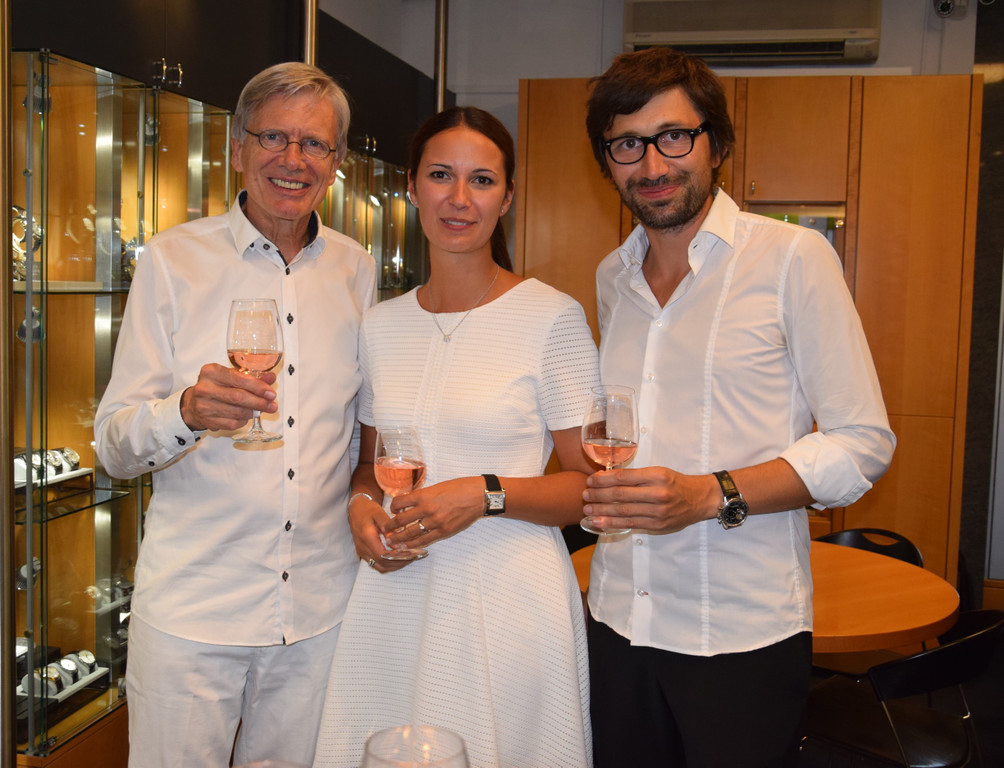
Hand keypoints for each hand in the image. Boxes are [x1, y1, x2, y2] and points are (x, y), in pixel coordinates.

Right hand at [179, 363, 277, 431]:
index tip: (271, 393)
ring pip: (237, 412)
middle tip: (272, 405)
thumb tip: (271, 378)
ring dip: (253, 412)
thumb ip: (251, 378)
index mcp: (211, 372)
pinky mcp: (207, 421)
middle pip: (238, 397)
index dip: (257, 387)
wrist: (193, 404)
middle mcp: (205, 388)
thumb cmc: (215, 387)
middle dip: (259, 402)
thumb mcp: (230, 377)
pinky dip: (244, 420)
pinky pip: (233, 423)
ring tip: (261, 410)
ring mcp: (204, 406)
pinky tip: (246, 416)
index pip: (238, 379)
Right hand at [348, 495, 408, 572]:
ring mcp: (362, 552)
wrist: (357, 509)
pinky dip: (389, 564)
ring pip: (380, 567)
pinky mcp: (364, 554)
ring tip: (407, 558)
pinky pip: (377, 564)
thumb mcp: (380, 514)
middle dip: (398, 563)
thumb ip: (389, 529)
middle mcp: (362, 547)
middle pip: (382, 564)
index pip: (382, 555)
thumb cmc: (369, 510)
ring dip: (394, 566)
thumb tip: (399, 545)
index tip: (409, 553)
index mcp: (366, 537)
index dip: (396, 557)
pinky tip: (398, 557)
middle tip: (412, 556)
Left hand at [381, 476, 484, 548]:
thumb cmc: (460, 487)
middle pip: (401, 521)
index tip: (392, 510)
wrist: (479, 496)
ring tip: (392, 542)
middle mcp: (427, 509)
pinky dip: (415, 544)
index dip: (393, 507)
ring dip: (399, 538)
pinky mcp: (444, 532)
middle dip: (391, 527)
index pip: (399, 503)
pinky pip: (425, 540)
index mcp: (424, 495)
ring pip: (411, 533)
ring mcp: (435, 522)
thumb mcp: (438, 486)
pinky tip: (409, 546)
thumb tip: (411, 502)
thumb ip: (423, 495)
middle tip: (385, 531)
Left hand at [582, 466, 717, 532]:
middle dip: (599, 495)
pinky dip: (613, 524)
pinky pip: (631, 524)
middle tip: (585, 494)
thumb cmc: (676, 483)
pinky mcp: (657, 525)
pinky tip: (600, 522)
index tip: (590, 480)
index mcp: (657, 476)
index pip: (624, 477)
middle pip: (621, 495)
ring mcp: (658, 511)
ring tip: (588, 510)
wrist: (700, 499)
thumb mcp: (659, 472)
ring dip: (602, 511)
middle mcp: (658, 493)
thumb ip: (637, 476)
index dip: (604, 479)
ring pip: (624, 511)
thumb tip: (608, 478)